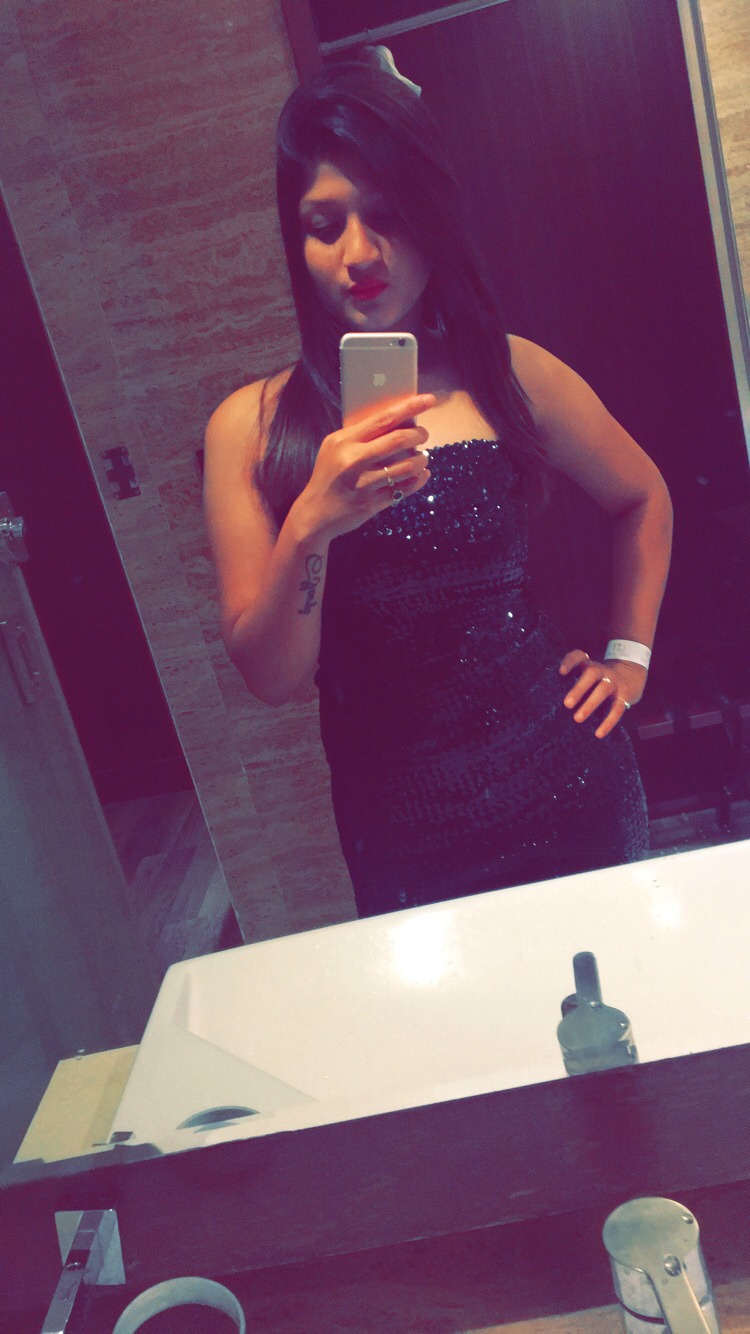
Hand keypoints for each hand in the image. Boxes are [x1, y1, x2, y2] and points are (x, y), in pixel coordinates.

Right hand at [291, 392, 436, 541]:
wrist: (315, 512)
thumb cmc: (328, 475)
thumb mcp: (334, 448)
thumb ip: (359, 434)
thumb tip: (394, 420)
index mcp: (345, 441)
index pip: (383, 419)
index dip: (409, 407)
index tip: (429, 399)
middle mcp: (355, 460)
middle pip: (399, 440)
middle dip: (419, 434)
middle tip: (423, 434)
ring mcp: (364, 483)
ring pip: (406, 466)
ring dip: (421, 460)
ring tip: (422, 457)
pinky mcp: (372, 503)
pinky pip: (404, 489)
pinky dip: (418, 480)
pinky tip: (421, 474)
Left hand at [558, 650, 646, 738]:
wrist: (629, 677)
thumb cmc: (596, 681)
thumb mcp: (585, 675)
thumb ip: (570, 683)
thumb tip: (549, 702)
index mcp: (589, 665)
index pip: (579, 656)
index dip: (570, 662)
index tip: (560, 672)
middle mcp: (602, 672)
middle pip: (591, 674)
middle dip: (579, 688)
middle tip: (566, 704)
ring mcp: (613, 683)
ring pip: (603, 691)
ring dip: (590, 705)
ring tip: (577, 719)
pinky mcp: (623, 697)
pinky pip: (617, 709)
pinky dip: (608, 722)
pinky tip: (598, 734)